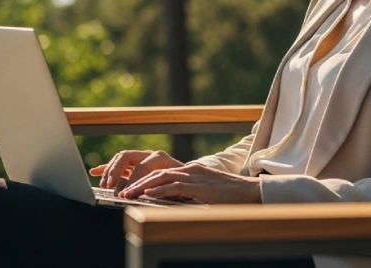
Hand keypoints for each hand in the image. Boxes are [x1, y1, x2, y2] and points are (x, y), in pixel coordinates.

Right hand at [89, 150, 183, 190]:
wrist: (188, 178)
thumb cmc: (183, 183)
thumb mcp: (177, 187)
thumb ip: (166, 189)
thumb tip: (155, 194)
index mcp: (159, 158)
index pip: (142, 166)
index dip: (133, 180)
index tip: (127, 193)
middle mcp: (148, 155)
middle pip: (126, 156)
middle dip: (116, 171)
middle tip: (110, 185)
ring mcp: (139, 158)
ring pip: (120, 159)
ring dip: (110, 170)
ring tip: (104, 184)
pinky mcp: (133, 165)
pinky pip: (117, 164)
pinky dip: (106, 167)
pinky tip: (94, 171)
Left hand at [119, 162, 261, 203]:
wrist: (250, 193)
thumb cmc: (229, 197)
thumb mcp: (205, 193)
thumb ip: (189, 193)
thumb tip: (171, 201)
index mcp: (191, 170)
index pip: (161, 172)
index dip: (143, 178)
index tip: (129, 186)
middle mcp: (190, 169)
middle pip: (157, 172)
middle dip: (137, 181)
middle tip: (121, 191)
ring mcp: (194, 176)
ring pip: (162, 178)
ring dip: (142, 187)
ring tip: (127, 195)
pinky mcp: (199, 186)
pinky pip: (175, 187)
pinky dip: (159, 191)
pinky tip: (148, 196)